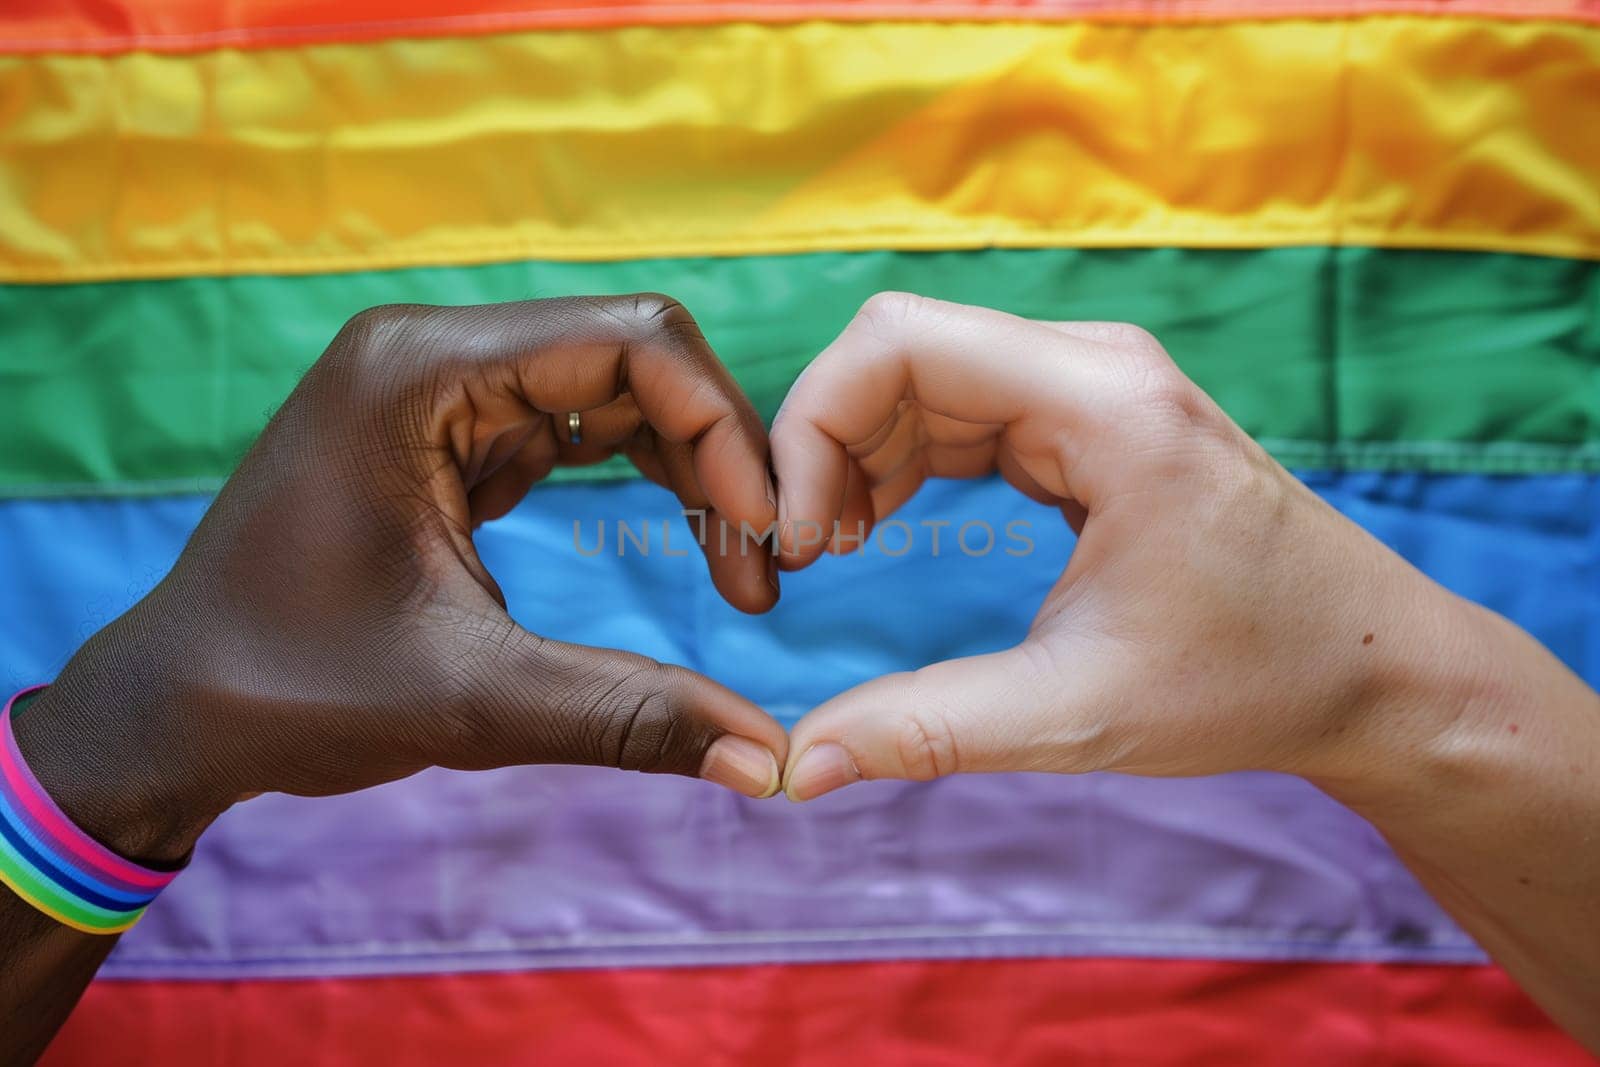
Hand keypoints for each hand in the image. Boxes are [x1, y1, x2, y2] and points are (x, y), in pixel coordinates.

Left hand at [17, 296, 789, 863]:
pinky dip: (639, 479)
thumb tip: (766, 763)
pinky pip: (571, 429)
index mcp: (418, 371)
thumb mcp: (469, 702)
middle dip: (718, 455)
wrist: (170, 716)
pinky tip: (688, 543)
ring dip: (689, 470)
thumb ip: (626, 715)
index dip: (724, 431)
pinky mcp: (443, 435)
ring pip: (611, 392)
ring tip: (739, 573)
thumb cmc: (287, 692)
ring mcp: (433, 389)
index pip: (629, 343)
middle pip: (631, 357)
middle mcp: (427, 354)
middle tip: (766, 569)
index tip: (769, 541)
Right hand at [772, 293, 1473, 799]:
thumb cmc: (1255, 682)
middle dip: (824, 443)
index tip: (799, 539)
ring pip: (925, 374)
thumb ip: (927, 732)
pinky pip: (964, 405)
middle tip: (804, 556)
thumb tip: (798, 770)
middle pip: (900, 350)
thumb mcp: (1078, 713)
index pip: (898, 342)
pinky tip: (878, 527)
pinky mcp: (1095, 418)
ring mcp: (1099, 385)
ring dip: (858, 453)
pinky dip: (903, 460)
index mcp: (1103, 404)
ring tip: (833, 550)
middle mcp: (1098, 366)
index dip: (813, 424)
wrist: (1375, 671)